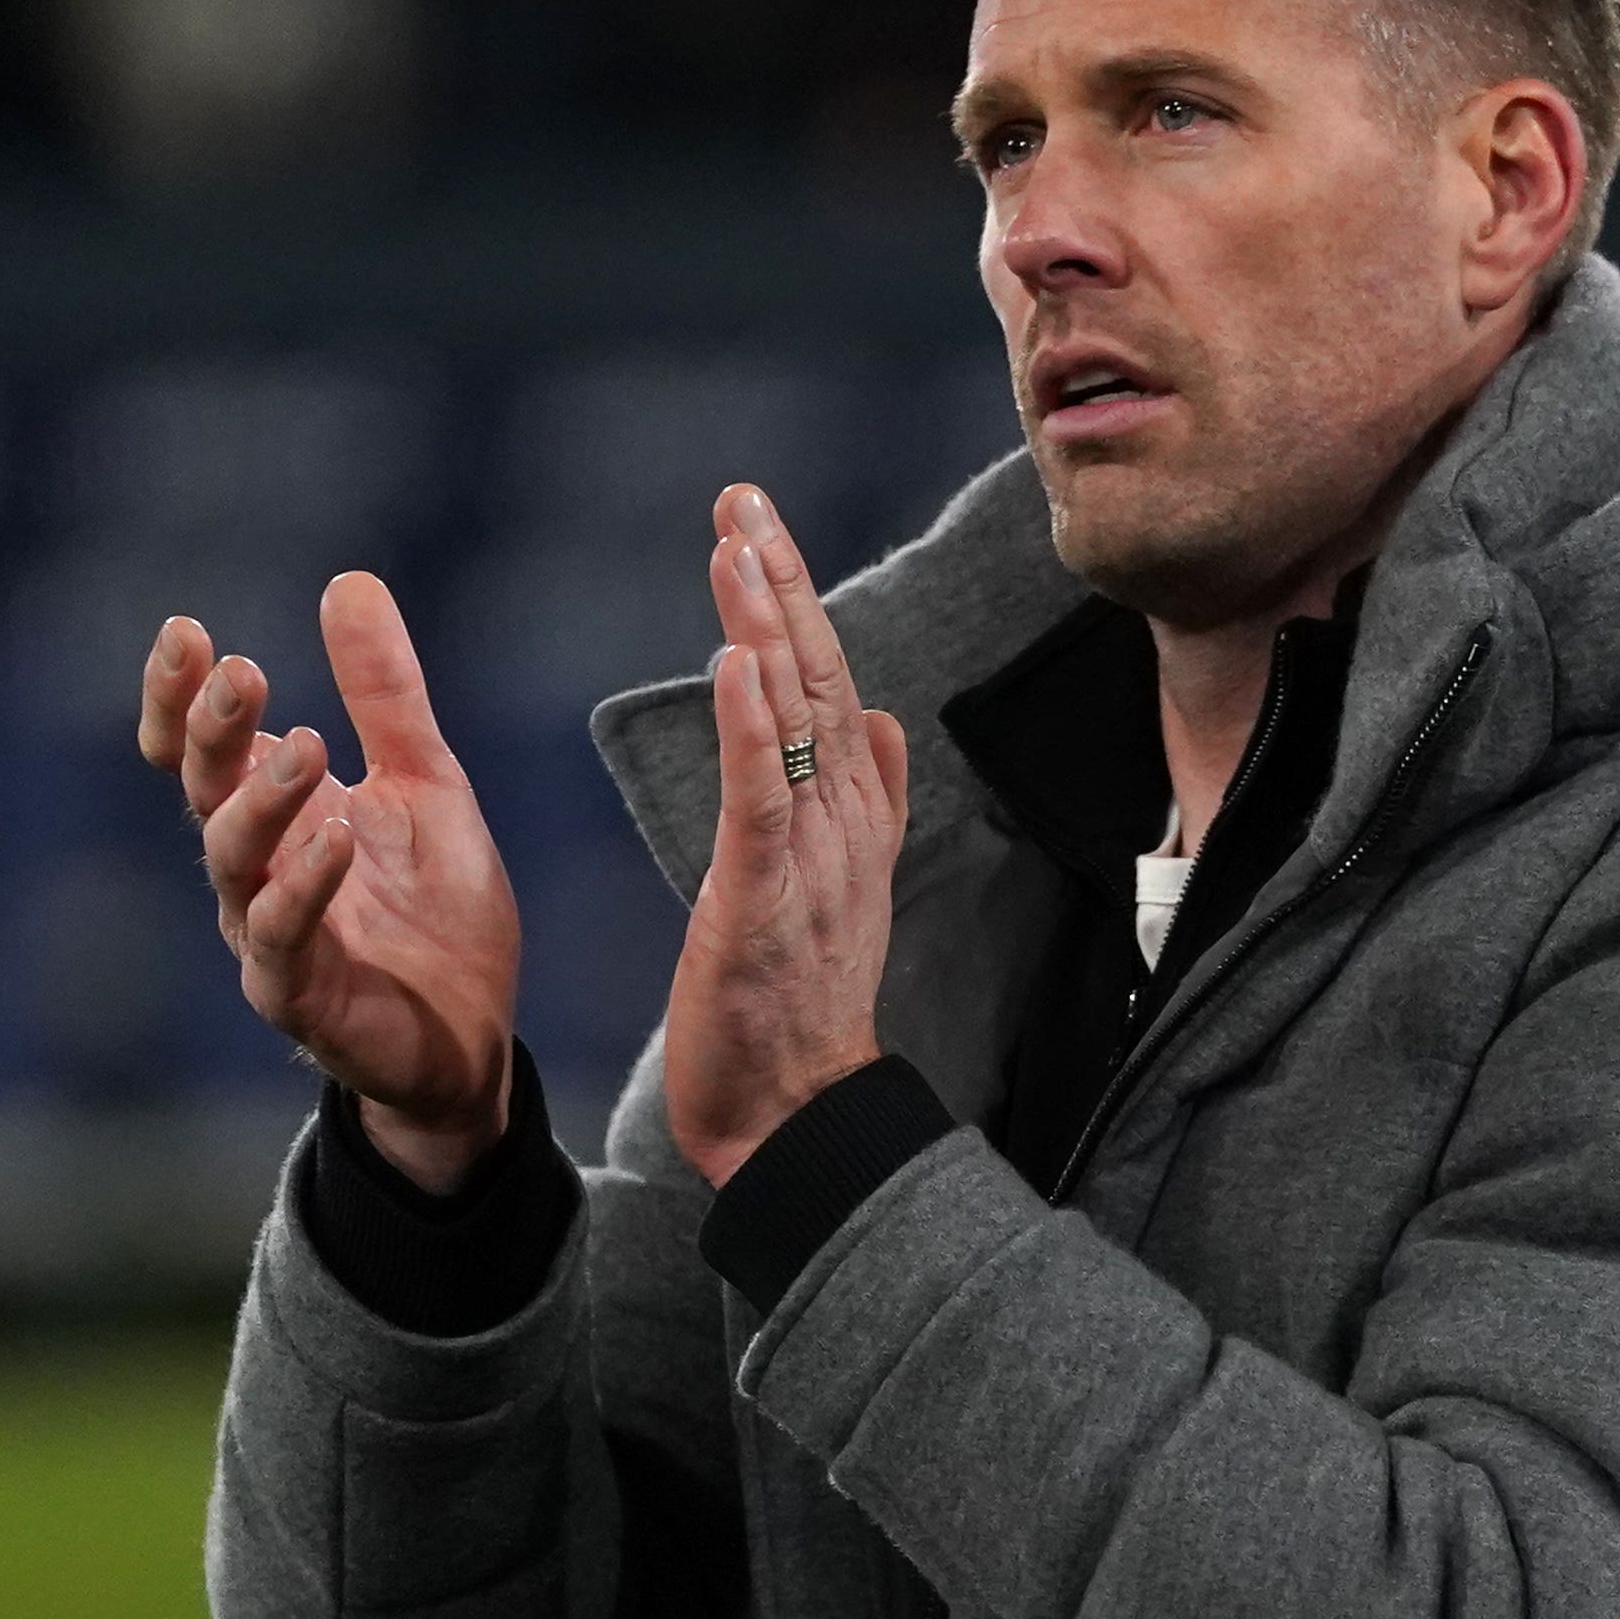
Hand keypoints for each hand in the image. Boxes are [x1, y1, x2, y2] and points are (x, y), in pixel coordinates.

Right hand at [138, 574, 519, 1188]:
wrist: (473, 1036)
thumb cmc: (434, 911)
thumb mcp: (424, 781)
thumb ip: (385, 695)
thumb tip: (350, 582)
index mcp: (274, 815)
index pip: (202, 747)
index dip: (183, 695)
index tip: (186, 631)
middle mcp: (253, 871)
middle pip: (204, 790)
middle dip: (213, 730)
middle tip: (240, 671)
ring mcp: (267, 935)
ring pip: (234, 860)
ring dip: (262, 797)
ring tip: (304, 740)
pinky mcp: (300, 996)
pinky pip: (283, 937)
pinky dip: (304, 884)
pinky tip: (333, 836)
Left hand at [662, 485, 911, 1186]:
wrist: (800, 1119)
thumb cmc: (803, 1010)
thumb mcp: (837, 889)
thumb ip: (866, 801)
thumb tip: (884, 720)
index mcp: (853, 817)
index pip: (829, 684)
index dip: (797, 601)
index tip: (759, 524)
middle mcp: (843, 823)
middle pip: (817, 679)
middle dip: (781, 583)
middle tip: (744, 499)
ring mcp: (811, 859)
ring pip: (793, 722)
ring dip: (766, 628)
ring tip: (737, 546)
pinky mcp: (767, 899)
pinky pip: (762, 801)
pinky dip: (751, 728)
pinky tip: (736, 664)